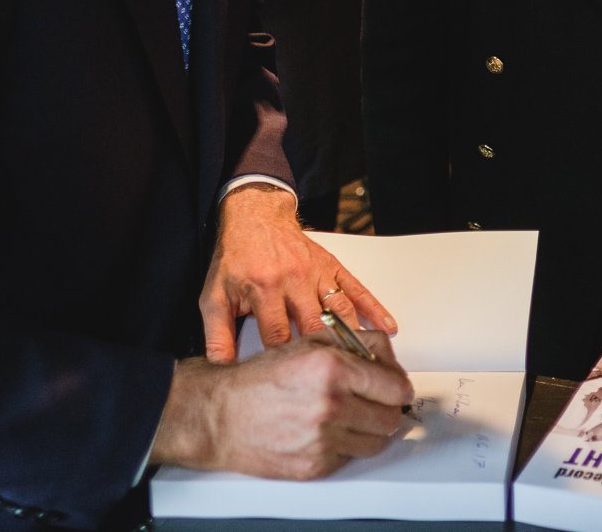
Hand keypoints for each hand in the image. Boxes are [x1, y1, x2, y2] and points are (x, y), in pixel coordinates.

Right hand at [151, 330, 414, 478]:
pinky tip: (328, 431)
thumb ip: (356, 344)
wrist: (220, 416)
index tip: (396, 387)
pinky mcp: (315, 466)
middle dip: (387, 408)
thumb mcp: (309, 343)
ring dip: (370, 429)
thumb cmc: (259, 379)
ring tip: (350, 416)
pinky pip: (351, 457)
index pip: (395, 386)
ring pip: (376, 442)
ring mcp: (323, 440)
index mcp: (333, 369)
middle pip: (391, 417)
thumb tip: (388, 356)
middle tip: (375, 401)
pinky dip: (346, 446)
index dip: (399, 386)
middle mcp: (331, 405)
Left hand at [201, 185, 396, 363]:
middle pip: (314, 326)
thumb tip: (220, 370)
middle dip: (325, 356)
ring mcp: (316, 273)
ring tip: (364, 364)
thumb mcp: (215, 297)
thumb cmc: (235, 259)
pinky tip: (386, 328)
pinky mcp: (332, 266)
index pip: (278, 335)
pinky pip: (357, 289)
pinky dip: (374, 308)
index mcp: (264, 289)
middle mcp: (294, 280)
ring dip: (353, 337)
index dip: (285, 362)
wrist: (256, 218)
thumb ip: (217, 335)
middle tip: (337, 381)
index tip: (294, 384)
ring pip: (340, 310)